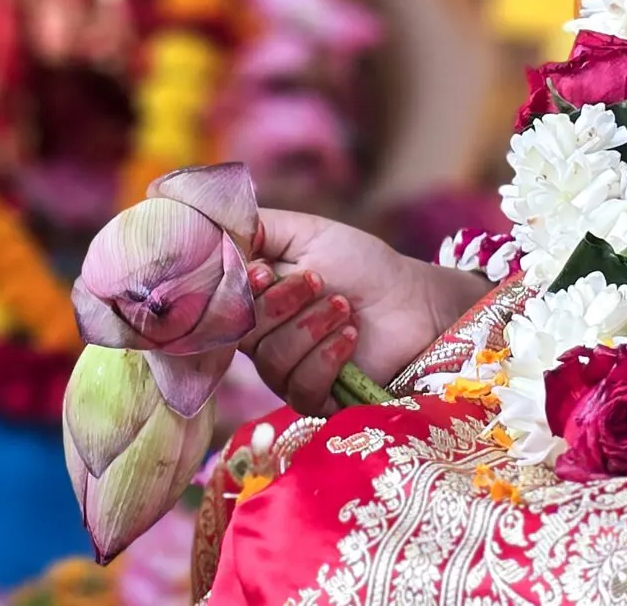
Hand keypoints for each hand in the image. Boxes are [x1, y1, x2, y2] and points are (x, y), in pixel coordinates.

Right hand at [242, 209, 480, 415]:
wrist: (410, 300)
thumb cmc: (360, 264)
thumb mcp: (308, 233)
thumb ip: (259, 228)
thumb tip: (216, 227)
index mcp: (256, 301)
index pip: (222, 308)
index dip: (238, 295)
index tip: (264, 272)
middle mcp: (264, 340)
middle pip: (246, 335)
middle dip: (284, 304)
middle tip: (320, 281)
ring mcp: (288, 373)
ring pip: (273, 361)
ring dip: (311, 328)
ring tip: (344, 307)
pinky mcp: (315, 400)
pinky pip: (300, 388)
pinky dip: (326, 358)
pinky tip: (350, 337)